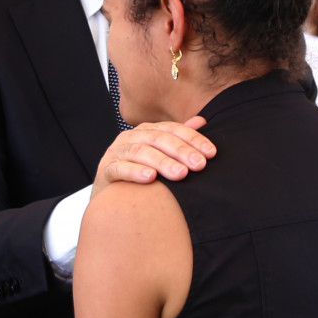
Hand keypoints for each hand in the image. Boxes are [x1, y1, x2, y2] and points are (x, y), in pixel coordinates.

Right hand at [92, 117, 214, 191]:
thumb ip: (178, 138)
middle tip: (199, 165)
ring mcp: (116, 152)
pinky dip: (136, 172)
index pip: (173, 130)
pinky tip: (150, 178)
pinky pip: (120, 168)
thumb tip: (202, 121)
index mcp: (146, 131)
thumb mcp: (160, 154)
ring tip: (180, 174)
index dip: (193, 139)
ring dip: (162, 162)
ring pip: (140, 152)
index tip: (211, 153)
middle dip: (181, 151)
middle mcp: (130, 137)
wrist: (110, 195)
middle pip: (158, 139)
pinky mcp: (106, 170)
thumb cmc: (139, 173)